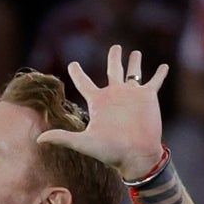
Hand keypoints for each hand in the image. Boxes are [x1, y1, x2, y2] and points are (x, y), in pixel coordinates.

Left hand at [37, 44, 167, 178]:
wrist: (136, 155)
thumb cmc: (110, 151)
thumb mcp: (84, 142)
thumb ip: (62, 138)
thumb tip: (38, 140)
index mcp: (99, 101)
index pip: (84, 83)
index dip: (77, 73)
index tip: (73, 64)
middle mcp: (115, 95)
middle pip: (113, 70)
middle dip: (114, 58)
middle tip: (115, 47)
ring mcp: (132, 95)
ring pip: (133, 72)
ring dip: (135, 62)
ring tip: (136, 52)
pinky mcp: (148, 97)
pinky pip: (154, 82)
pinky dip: (160, 74)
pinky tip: (164, 66)